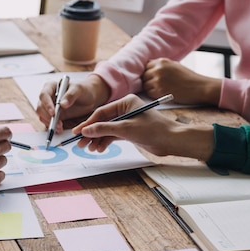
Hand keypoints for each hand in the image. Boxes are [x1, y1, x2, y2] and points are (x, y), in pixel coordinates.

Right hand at [36, 74, 110, 131]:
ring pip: (42, 115)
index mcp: (51, 86)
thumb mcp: (79, 89)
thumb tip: (62, 104)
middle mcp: (48, 96)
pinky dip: (52, 126)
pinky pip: (48, 121)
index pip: (44, 95)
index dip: (47, 104)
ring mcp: (49, 106)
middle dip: (47, 116)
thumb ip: (71, 95)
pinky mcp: (53, 115)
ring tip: (59, 128)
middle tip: (57, 123)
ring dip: (49, 123)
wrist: (89, 97)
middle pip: (41, 107)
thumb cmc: (84, 89)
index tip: (53, 112)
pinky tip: (59, 129)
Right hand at [73, 94, 214, 159]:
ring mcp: (128, 120)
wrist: (171, 140)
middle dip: (91, 133)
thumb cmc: (153, 129)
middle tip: (80, 143)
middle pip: (103, 121)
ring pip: (107, 130)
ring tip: (91, 149)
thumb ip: (104, 129)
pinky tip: (100, 148)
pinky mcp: (131, 131)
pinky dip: (106, 141)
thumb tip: (86, 130)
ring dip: (98, 139)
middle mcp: (126, 109)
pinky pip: (114, 135)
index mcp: (125, 102)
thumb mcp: (126, 129)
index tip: (78, 132)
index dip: (88, 123)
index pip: (101, 112)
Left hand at [142, 58, 221, 105]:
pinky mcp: (160, 91)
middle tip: (156, 86)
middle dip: (148, 81)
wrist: (199, 87)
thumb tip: (148, 70)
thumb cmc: (188, 78)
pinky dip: (154, 95)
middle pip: (143, 76)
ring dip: (150, 89)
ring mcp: (158, 80)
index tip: (152, 78)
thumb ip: (162, 66)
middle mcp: (158, 69)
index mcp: (161, 61)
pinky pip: (149, 93)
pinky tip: (162, 94)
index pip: (145, 66)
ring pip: (145, 85)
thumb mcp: (174, 66)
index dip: (148, 73)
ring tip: (160, 90)